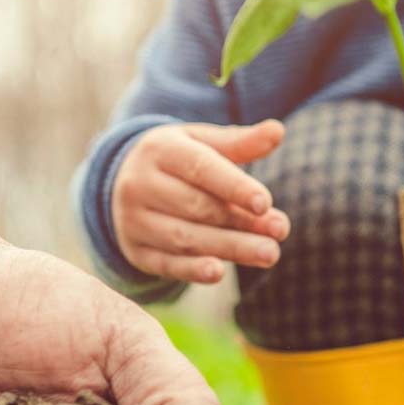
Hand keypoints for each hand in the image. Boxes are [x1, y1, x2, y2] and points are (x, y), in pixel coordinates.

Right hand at [112, 120, 289, 282]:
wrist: (122, 184)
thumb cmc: (177, 161)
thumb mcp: (201, 144)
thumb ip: (239, 143)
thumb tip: (278, 131)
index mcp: (160, 150)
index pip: (200, 169)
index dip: (234, 186)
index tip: (265, 203)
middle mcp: (141, 185)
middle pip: (197, 207)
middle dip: (241, 222)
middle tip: (280, 232)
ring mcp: (134, 221)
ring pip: (185, 238)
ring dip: (230, 248)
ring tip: (269, 253)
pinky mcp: (136, 251)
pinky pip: (166, 264)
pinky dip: (192, 270)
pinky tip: (219, 273)